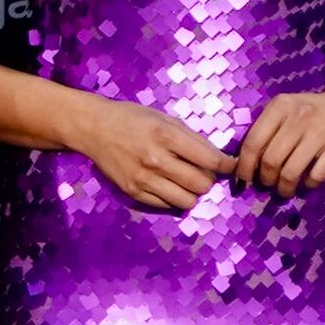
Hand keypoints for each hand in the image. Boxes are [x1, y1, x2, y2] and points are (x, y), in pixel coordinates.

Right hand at [69, 94, 234, 213]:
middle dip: (209, 180)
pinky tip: (169, 185)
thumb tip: (219, 158)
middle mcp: (156, 160)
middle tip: (204, 173)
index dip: (227, 165)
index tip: (231, 165)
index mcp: (167, 136)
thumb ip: (192, 138)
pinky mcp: (133, 191)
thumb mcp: (164, 118)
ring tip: (186, 182)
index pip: (211, 160)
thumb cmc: (132, 119)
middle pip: (201, 185)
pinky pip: (166, 205)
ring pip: (186, 201)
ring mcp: (143, 179)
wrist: (94, 128)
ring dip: (193, 193)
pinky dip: (174, 198)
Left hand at [232, 80, 324, 194]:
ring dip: (284, 187)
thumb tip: (243, 162)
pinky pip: (315, 176)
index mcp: (280, 106)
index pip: (253, 141)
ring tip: (284, 189)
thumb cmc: (313, 112)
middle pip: (270, 160)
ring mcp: (320, 131)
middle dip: (265, 179)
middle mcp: (299, 116)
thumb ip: (267, 129)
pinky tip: (306, 183)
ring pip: (290, 172)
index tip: (244, 178)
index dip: (244, 166)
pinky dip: (307, 186)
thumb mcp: (287, 110)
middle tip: (267, 184)